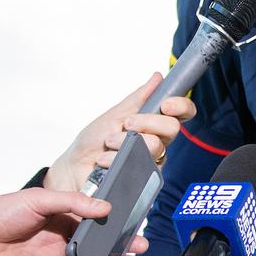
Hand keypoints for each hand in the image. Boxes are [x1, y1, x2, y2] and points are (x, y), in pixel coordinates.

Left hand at [0, 188, 148, 255]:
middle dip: (121, 252)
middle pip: (99, 251)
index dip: (117, 230)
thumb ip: (75, 202)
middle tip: (139, 251)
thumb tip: (105, 207)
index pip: (98, 228)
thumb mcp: (43, 198)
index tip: (136, 229)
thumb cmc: (6, 211)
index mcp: (66, 222)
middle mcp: (63, 243)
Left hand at [44, 73, 196, 191]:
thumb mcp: (116, 113)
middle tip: (126, 124)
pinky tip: (106, 161)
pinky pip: (141, 164)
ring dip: (126, 141)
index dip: (181, 106)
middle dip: (147, 122)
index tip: (166, 104)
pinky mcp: (144, 179)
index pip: (182, 113)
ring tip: (109, 144)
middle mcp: (158, 141)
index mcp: (154, 123)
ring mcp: (152, 160)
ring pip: (156, 145)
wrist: (73, 166)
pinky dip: (117, 158)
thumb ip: (139, 97)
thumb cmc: (92, 141)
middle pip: (173, 128)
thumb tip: (158, 77)